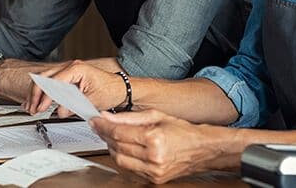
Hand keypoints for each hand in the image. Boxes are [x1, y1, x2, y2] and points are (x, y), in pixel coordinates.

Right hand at [23, 60, 125, 117]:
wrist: (120, 88)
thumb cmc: (110, 90)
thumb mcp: (92, 101)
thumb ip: (73, 105)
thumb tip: (59, 111)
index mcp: (76, 69)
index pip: (53, 82)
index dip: (45, 97)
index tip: (41, 108)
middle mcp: (71, 66)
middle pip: (44, 77)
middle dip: (36, 94)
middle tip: (33, 108)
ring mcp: (68, 70)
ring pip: (44, 79)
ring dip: (37, 93)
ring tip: (32, 107)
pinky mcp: (68, 77)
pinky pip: (50, 82)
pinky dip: (43, 92)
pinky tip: (37, 101)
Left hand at [91, 109, 235, 183]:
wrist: (201, 149)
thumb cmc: (182, 130)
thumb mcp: (156, 115)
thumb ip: (128, 117)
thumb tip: (107, 116)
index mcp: (155, 138)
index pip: (119, 132)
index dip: (103, 126)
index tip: (95, 120)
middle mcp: (154, 157)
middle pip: (117, 147)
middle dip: (105, 136)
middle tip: (100, 126)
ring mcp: (154, 171)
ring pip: (120, 161)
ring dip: (112, 148)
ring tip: (112, 136)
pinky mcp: (154, 179)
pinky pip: (129, 169)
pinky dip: (123, 158)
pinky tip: (123, 149)